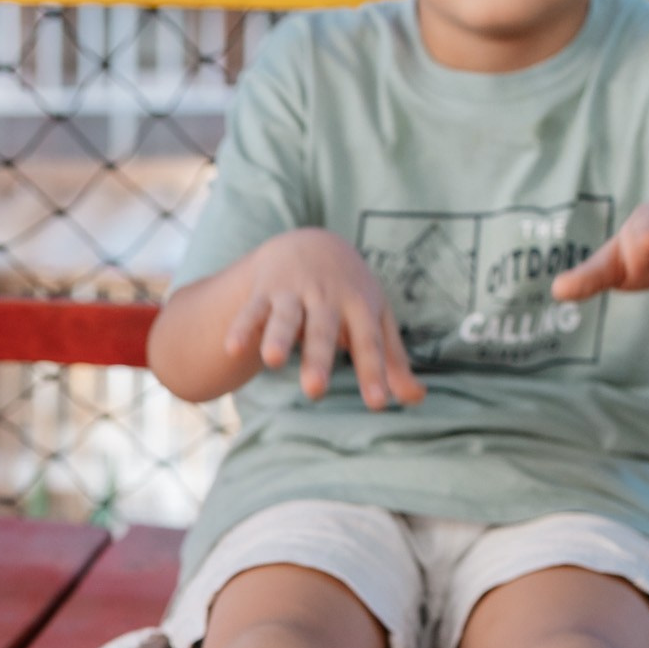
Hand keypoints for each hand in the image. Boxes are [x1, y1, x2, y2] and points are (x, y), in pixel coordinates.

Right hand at [223, 229, 426, 408]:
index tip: (377, 405)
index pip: (369, 343)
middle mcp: (327, 298)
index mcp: (360, 306)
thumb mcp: (375, 318)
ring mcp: (294, 293)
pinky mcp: (264, 291)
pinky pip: (252, 310)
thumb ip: (392, 360)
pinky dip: (242, 327)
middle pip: (324, 331)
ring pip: (286, 317)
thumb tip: (416, 399)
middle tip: (314, 390)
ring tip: (272, 361)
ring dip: (278, 337)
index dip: (373, 373)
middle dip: (317, 359)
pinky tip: (232, 348)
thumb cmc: (350, 292)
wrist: (311, 243)